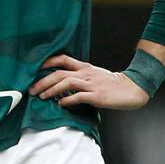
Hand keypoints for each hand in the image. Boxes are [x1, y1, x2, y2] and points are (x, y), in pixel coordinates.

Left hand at [29, 54, 149, 109]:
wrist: (131, 88)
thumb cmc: (112, 84)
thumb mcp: (95, 76)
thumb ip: (80, 77)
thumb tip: (62, 86)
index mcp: (85, 67)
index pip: (63, 59)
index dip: (48, 62)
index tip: (36, 69)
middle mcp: (86, 74)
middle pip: (60, 73)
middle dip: (44, 81)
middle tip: (32, 90)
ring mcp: (91, 84)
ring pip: (67, 83)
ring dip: (52, 90)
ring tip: (42, 97)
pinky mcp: (97, 96)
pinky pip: (79, 96)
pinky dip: (67, 100)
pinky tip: (61, 104)